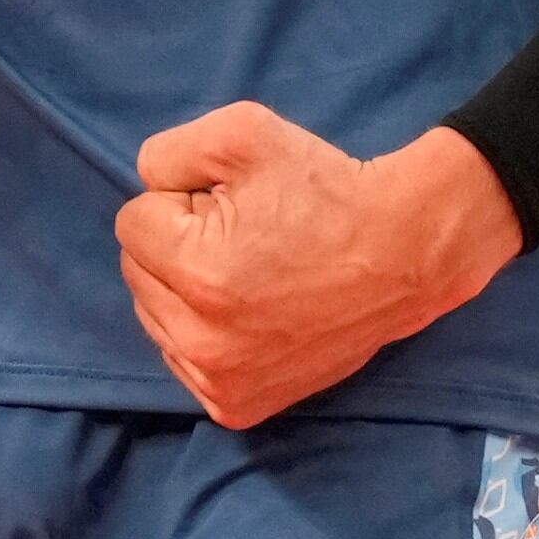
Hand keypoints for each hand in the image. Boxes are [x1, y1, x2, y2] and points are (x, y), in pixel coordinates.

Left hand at [113, 109, 521, 429]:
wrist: (405, 252)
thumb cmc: (326, 189)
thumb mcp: (239, 132)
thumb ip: (163, 154)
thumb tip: (144, 191)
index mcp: (199, 274)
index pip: (133, 221)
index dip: (182, 200)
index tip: (232, 204)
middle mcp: (205, 342)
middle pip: (138, 271)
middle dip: (180, 245)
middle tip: (247, 237)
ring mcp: (222, 382)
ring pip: (156, 315)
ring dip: (187, 289)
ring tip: (254, 272)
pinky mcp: (238, 406)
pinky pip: (182, 358)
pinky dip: (204, 332)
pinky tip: (251, 313)